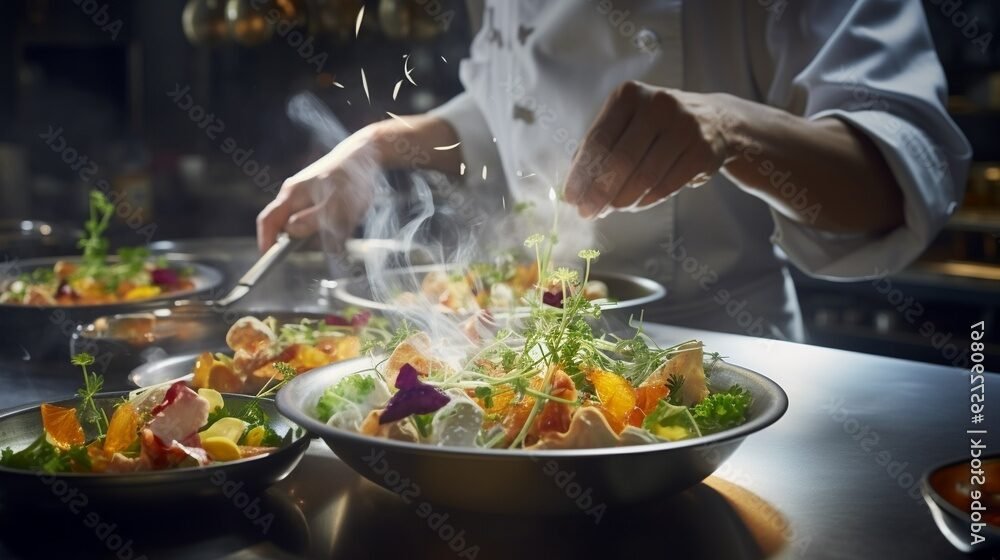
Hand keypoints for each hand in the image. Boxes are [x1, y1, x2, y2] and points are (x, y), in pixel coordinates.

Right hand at [256, 126, 380, 251]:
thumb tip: (290, 231)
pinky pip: (322, 220)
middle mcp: (295, 196)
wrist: (366, 154)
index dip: (266, 242)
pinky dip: (335, 225)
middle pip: (290, 229)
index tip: (270, 260)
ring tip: (347, 221)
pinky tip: (349, 217)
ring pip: (309, 226)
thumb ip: (313, 219)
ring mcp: (307, 196)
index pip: (268, 221)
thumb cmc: (351, 179)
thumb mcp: (336, 204)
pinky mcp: (320, 199)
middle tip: (334, 237)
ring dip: (327, 232)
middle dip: (310, 239)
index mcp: (292, 195)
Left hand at [564, 81, 739, 216]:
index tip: (571, 198)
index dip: (582, 173)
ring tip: (612, 208)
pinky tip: (636, 204)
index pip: (599, 140)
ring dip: (623, 200)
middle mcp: (658, 105)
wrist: (713, 120)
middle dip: (600, 193)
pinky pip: (667, 185)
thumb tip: (571, 191)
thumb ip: (597, 150)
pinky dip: (646, 200)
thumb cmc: (654, 126)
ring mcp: (684, 126)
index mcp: (629, 95)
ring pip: (645, 176)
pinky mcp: (702, 151)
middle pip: (621, 160)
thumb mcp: (625, 124)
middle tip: (588, 212)